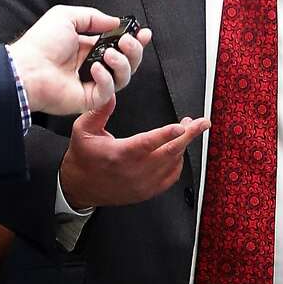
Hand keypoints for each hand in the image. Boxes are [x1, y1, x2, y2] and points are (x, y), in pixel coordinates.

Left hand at [7, 7, 146, 114]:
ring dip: (122, 63)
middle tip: (127, 41)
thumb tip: (115, 22)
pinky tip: (95, 68)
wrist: (26, 68)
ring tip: (109, 53)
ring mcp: (91, 83)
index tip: (144, 33)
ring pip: (123, 77)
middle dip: (134, 51)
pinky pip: (108, 91)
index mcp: (88, 47)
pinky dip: (106, 78)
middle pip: (127, 62)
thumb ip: (94, 17)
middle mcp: (93, 65)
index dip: (135, 40)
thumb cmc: (41, 43)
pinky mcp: (89, 99)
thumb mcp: (67, 16)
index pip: (119, 45)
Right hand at [59, 93, 210, 208]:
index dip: (165, 134)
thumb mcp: (83, 129)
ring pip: (173, 163)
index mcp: (119, 154)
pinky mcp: (147, 191)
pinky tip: (179, 149)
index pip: (147, 143)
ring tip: (188, 129)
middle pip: (169, 152)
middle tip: (203, 123)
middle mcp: (134, 171)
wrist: (79, 186)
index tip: (181, 127)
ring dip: (183, 145)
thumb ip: (99, 110)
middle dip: (189, 136)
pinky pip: (171, 177)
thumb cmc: (82, 156)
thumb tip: (111, 92)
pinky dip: (178, 162)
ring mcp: (142, 184)